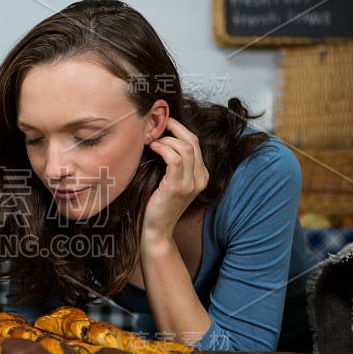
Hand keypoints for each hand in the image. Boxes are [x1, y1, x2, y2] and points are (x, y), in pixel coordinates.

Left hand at [143, 118, 208, 240]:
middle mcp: (200, 178)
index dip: (179, 129)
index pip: (195, 143)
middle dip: (174, 128)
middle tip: (157, 123)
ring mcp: (192, 184)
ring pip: (186, 148)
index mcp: (201, 175)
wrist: (155, 230)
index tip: (163, 123)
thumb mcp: (168, 180)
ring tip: (151, 139)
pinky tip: (153, 148)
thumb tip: (159, 137)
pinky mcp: (179, 188)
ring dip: (166, 139)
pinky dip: (164, 149)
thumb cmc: (156, 204)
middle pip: (193, 141)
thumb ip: (172, 163)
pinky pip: (176, 159)